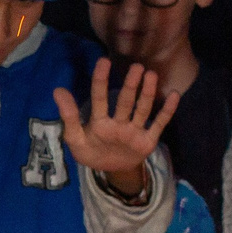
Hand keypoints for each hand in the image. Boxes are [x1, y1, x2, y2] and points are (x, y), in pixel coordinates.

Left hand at [53, 58, 180, 190]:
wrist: (111, 171)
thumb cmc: (92, 152)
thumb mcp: (75, 139)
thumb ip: (68, 116)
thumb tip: (57, 90)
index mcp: (99, 122)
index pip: (99, 98)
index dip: (100, 80)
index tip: (103, 61)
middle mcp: (118, 122)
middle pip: (124, 101)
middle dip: (130, 85)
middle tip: (136, 67)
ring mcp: (134, 130)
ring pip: (141, 109)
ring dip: (147, 93)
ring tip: (151, 75)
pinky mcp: (147, 140)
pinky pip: (158, 124)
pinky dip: (166, 111)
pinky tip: (173, 94)